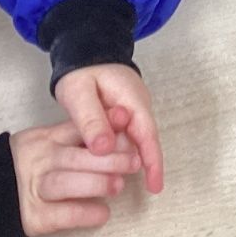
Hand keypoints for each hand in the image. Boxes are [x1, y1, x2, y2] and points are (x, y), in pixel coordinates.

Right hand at [10, 115, 141, 236]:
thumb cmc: (38, 164)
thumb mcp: (53, 140)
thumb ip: (82, 134)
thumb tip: (124, 121)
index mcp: (47, 139)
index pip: (77, 128)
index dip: (105, 125)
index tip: (129, 121)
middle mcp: (40, 161)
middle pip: (74, 157)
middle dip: (108, 159)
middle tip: (134, 162)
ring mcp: (35, 188)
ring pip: (64, 184)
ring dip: (95, 184)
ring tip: (118, 186)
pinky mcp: (35, 216)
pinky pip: (62, 215)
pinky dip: (85, 214)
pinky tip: (103, 213)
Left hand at [55, 63, 164, 193]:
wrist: (85, 49)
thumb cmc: (82, 70)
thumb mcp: (79, 94)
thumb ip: (91, 120)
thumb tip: (105, 150)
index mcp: (133, 100)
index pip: (147, 135)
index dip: (153, 162)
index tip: (156, 186)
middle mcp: (139, 106)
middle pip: (142, 142)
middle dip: (135, 166)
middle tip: (116, 187)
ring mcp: (134, 110)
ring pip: (133, 141)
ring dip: (123, 159)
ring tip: (109, 180)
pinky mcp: (125, 114)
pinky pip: (125, 136)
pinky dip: (117, 150)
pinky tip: (106, 164)